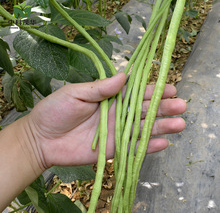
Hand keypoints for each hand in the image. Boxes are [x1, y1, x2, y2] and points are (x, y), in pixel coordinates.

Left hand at [27, 73, 185, 168]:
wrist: (41, 139)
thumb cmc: (55, 111)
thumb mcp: (75, 93)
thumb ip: (100, 88)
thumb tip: (124, 76)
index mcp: (108, 97)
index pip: (135, 92)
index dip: (152, 89)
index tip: (169, 87)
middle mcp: (116, 113)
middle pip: (144, 109)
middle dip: (163, 106)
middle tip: (181, 105)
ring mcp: (115, 132)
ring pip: (143, 128)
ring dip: (161, 126)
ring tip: (180, 123)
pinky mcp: (112, 149)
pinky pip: (132, 147)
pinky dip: (147, 146)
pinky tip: (163, 142)